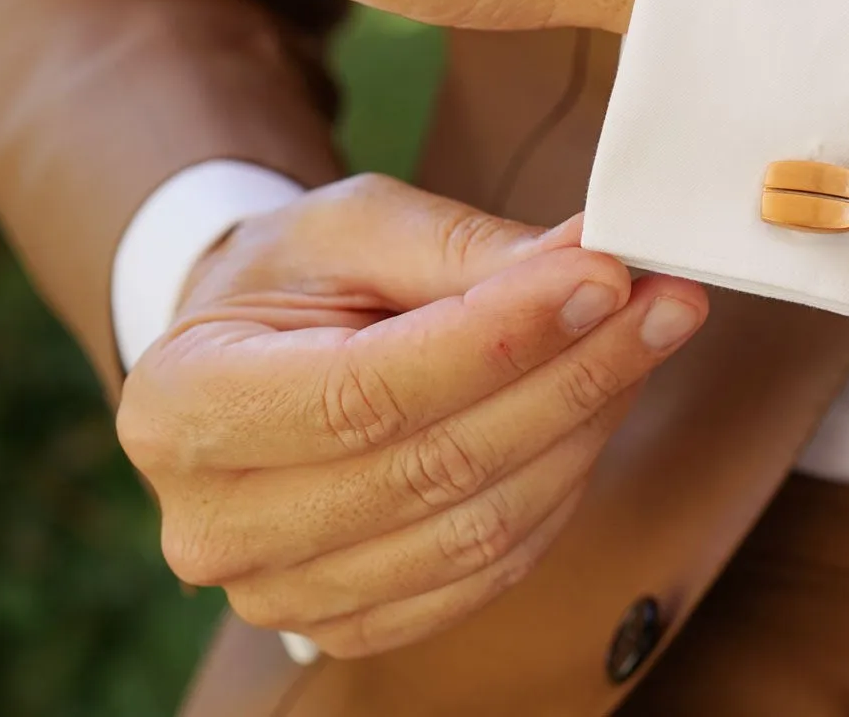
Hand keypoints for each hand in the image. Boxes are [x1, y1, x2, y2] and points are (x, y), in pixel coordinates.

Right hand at [116, 175, 707, 657]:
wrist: (247, 354)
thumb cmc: (292, 281)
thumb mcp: (351, 225)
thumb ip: (461, 247)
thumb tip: (588, 263)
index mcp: (183, 405)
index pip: (369, 390)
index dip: (505, 338)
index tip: (606, 277)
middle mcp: (216, 522)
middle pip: (436, 467)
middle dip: (575, 376)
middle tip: (665, 302)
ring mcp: (281, 592)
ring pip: (480, 528)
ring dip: (587, 429)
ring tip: (646, 341)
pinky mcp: (353, 623)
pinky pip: (491, 570)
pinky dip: (564, 486)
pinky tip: (601, 409)